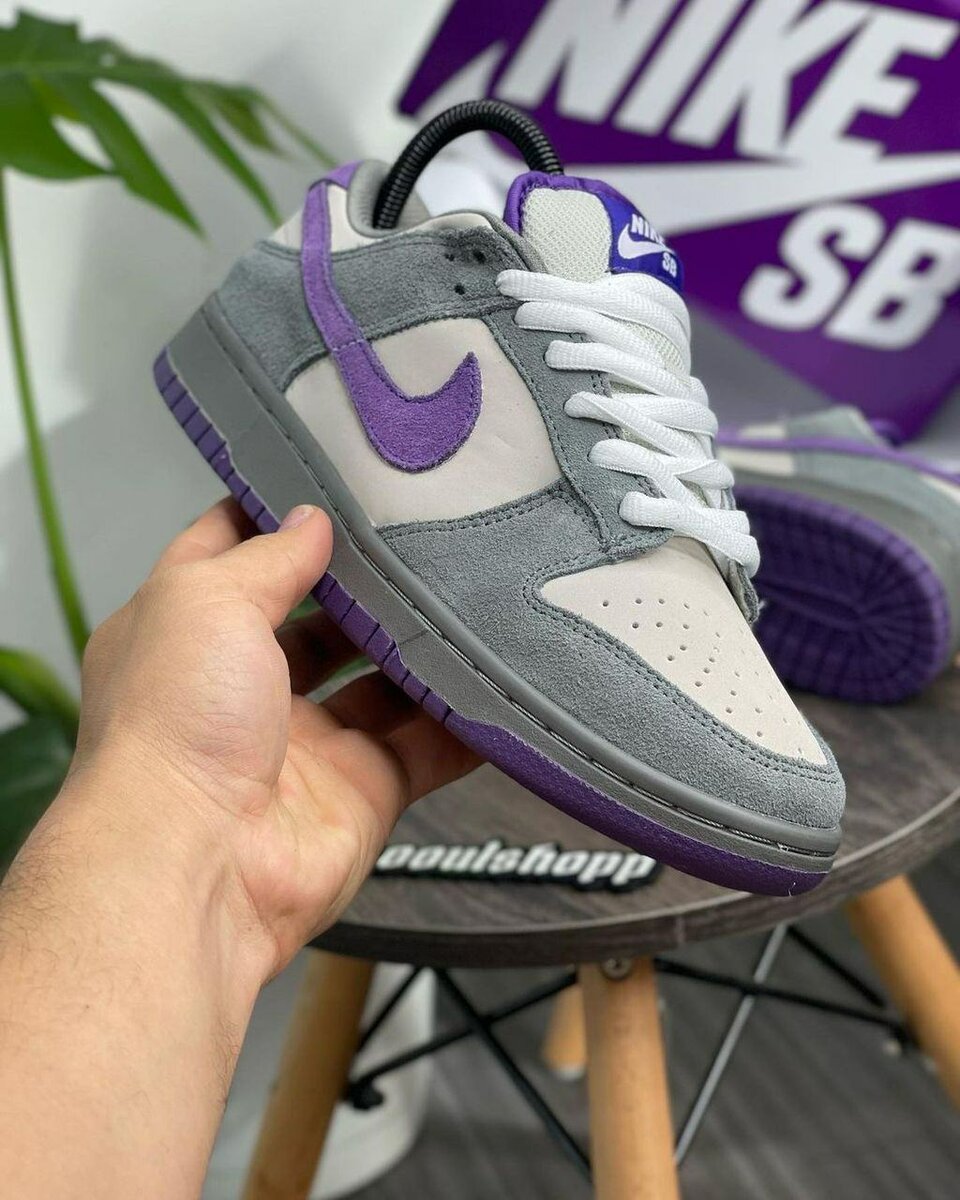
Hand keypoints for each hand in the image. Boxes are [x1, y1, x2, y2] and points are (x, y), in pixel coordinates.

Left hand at [73, 499, 478, 976]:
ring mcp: (304, 743)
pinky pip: (426, 747)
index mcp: (185, 634)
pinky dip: (462, 724)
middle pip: (317, 622)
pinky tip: (496, 685)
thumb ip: (269, 557)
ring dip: (419, 651)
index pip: (229, 555)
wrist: (200, 865)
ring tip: (469, 599)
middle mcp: (241, 687)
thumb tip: (311, 520)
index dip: (273, 516)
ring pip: (380, 683)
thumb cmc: (175, 726)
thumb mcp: (207, 601)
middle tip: (422, 542)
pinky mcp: (361, 790)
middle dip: (364, 588)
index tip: (328, 482)